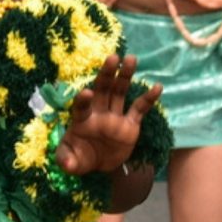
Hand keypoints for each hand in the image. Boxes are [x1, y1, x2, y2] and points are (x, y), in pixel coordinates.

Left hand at [56, 55, 162, 174]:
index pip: (81, 107)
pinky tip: (157, 87)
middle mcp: (98, 113)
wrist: (98, 165)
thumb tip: (65, 165)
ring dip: (125, 76)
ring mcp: (115, 116)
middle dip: (107, 74)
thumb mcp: (70, 162)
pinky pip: (139, 109)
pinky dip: (148, 99)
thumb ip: (66, 161)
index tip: (86, 93)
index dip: (83, 100)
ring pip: (120, 92)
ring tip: (131, 59)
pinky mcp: (130, 124)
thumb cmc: (80, 158)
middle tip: (113, 57)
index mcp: (81, 119)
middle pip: (102, 90)